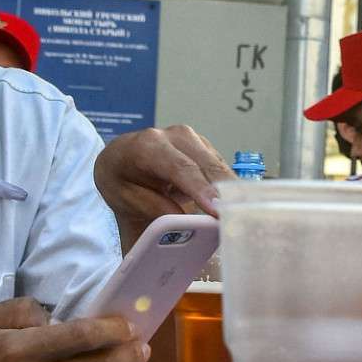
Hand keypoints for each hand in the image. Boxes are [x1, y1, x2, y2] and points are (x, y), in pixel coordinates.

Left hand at [95, 125, 234, 239]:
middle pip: (207, 166)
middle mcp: (173, 136)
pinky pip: (222, 169)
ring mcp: (193, 138)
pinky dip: (228, 188)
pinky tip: (232, 207)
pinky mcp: (205, 146)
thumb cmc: (122, 180)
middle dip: (225, 193)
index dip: (201, 189)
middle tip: (238, 222)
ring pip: (220, 167)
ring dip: (232, 192)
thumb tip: (191, 225)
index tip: (216, 210)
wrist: (121, 157)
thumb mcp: (128, 200)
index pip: (180, 168)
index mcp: (148, 147)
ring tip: (240, 219)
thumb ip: (158, 211)